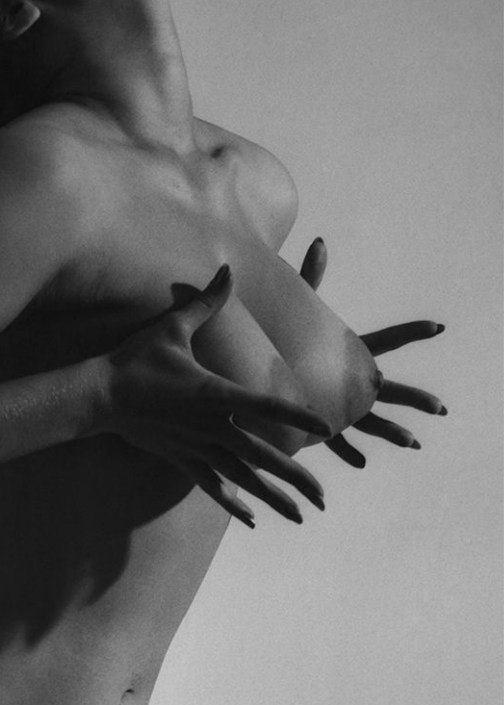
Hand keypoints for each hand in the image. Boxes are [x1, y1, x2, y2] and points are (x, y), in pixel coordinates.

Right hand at [101, 265, 330, 528]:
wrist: (99, 396)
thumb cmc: (135, 359)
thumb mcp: (172, 327)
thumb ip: (206, 303)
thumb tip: (226, 268)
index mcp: (215, 394)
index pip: (267, 406)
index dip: (298, 415)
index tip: (328, 428)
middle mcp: (211, 426)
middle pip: (262, 456)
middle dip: (294, 477)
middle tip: (323, 497)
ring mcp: (196, 447)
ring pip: (242, 478)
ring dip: (272, 497)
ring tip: (300, 516)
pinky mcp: (180, 459)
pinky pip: (212, 486)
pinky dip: (233, 503)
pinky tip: (250, 519)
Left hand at [299, 238, 445, 467]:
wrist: (263, 372)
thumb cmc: (282, 336)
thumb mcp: (298, 307)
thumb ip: (309, 277)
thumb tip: (318, 241)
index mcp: (349, 353)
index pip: (386, 340)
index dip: (410, 332)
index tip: (438, 327)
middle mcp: (349, 380)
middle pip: (388, 388)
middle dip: (414, 397)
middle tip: (441, 408)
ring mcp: (338, 402)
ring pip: (369, 420)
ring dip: (390, 430)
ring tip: (411, 442)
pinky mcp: (318, 420)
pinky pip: (336, 439)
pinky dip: (347, 450)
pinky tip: (360, 463)